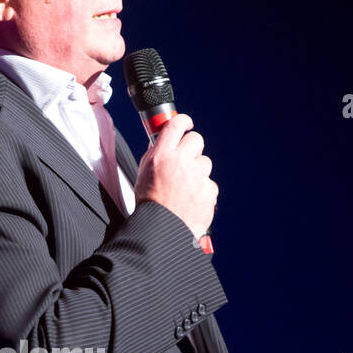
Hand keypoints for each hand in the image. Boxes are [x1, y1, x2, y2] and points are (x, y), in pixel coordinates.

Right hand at [133, 113, 217, 240]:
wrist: (161, 231)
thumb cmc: (150, 204)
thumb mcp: (143, 173)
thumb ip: (154, 154)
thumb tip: (162, 141)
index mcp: (162, 155)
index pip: (176, 124)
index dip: (183, 121)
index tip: (187, 124)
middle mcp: (181, 162)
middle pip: (196, 140)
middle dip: (191, 148)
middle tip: (185, 160)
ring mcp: (197, 176)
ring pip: (205, 162)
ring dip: (197, 171)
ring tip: (185, 187)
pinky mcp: (209, 190)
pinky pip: (209, 183)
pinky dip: (202, 190)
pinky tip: (191, 199)